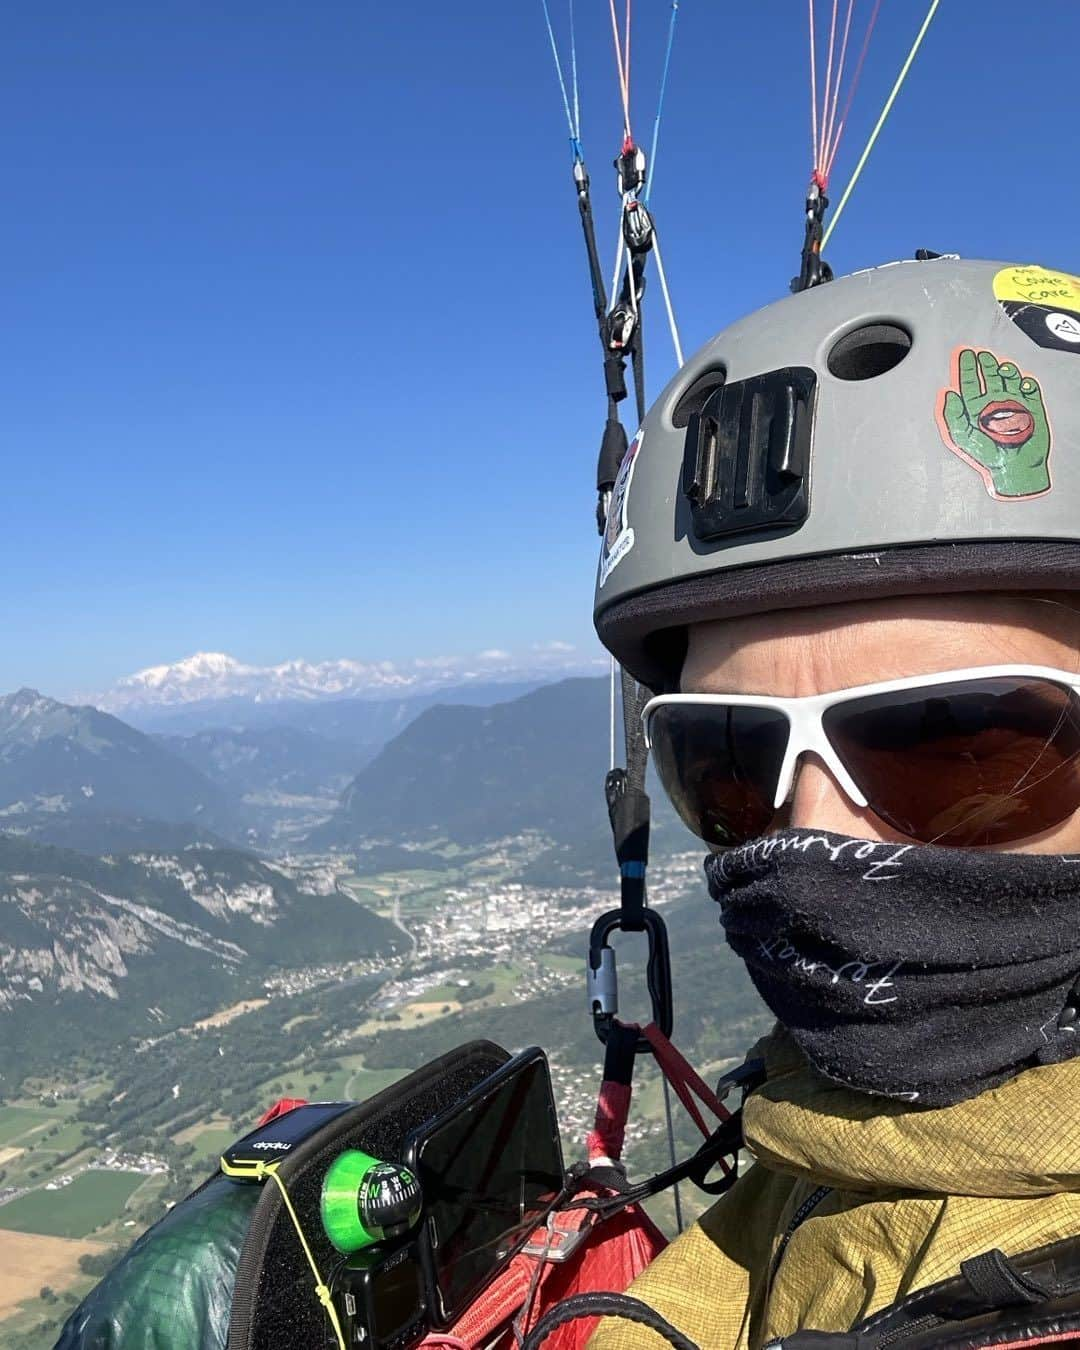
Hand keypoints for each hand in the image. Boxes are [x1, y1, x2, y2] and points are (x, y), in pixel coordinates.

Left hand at [941, 349, 1050, 497]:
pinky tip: (1021, 380)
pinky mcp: (1031, 406)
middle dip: (985, 364)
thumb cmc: (989, 457)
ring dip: (1005, 369)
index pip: (969, 383)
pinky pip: (1029, 388)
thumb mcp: (963, 437)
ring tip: (1001, 365)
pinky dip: (1026, 381)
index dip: (966, 368)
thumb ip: (953, 415)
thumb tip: (947, 394)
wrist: (1016, 467)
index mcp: (976, 409)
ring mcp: (1013, 403)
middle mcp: (993, 404)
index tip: (964, 354)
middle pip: (988, 377)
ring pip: (1008, 378)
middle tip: (981, 353)